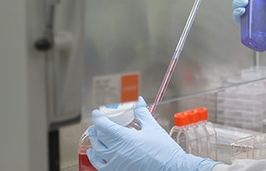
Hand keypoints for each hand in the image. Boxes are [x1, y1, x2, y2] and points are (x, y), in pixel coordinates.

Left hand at [87, 96, 220, 170]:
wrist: (171, 167)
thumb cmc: (164, 149)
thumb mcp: (152, 127)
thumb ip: (142, 112)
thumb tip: (138, 101)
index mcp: (125, 138)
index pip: (103, 125)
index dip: (98, 117)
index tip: (97, 113)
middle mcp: (117, 152)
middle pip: (98, 138)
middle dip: (95, 129)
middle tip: (97, 123)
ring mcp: (115, 164)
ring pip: (97, 152)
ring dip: (94, 142)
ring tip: (95, 136)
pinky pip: (100, 166)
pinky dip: (95, 159)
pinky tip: (94, 154)